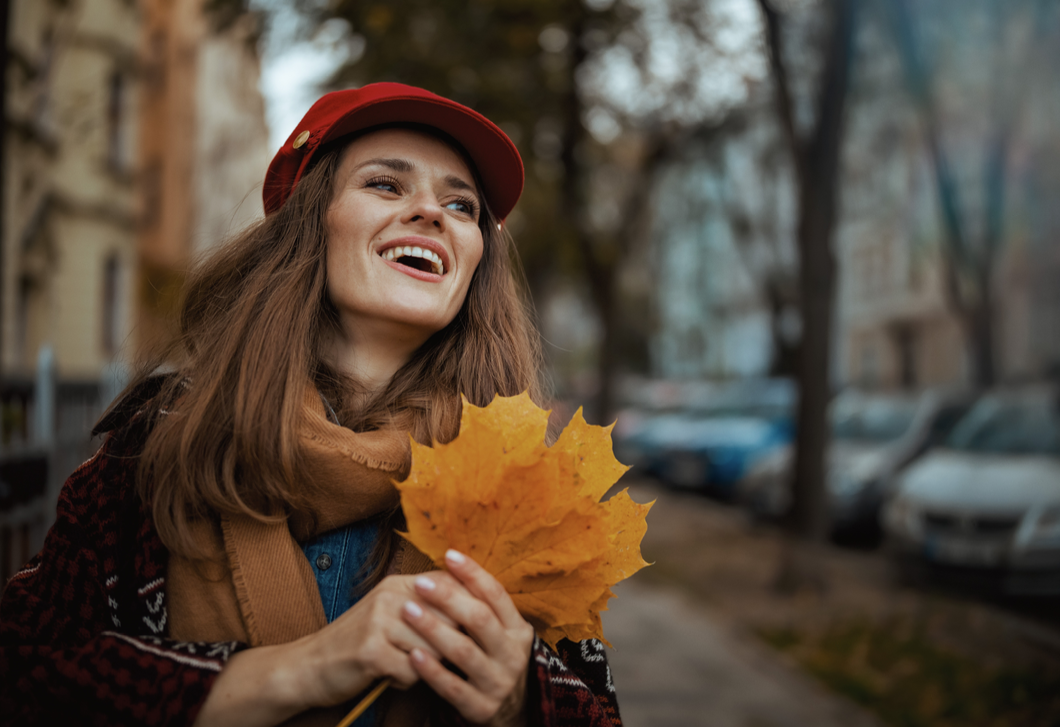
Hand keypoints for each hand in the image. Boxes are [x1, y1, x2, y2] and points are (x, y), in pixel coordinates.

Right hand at [194, 574, 450, 726]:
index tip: (470, 628)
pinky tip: (387, 675)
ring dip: (422, 665)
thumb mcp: (391, 612)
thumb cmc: (360, 642)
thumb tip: (477, 607)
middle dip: (444, 644)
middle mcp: (389, 596)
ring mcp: (378, 621)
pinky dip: (404, 681)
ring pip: (433, 649)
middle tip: (424, 654)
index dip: (467, 608)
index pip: (451, 585)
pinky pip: (411, 671)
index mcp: (398, 583)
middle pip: (449, 620)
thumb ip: (426, 606)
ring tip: (401, 663)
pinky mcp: (370, 650)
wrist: (309, 665)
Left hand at [402, 549, 535, 726]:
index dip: (473, 573)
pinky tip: (412, 654)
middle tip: (419, 583)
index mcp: (518, 630)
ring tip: (407, 610)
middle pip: (479, 619)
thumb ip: (480, 606)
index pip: (496, 595)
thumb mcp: (498, 634)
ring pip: (464, 651)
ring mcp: (498, 683)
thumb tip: (451, 562)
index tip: (448, 555)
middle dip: (448, 598)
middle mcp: (512, 655)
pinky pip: (452, 687)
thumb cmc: (493, 659)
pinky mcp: (481, 708)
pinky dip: (432, 670)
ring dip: (433, 628)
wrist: (511, 713)